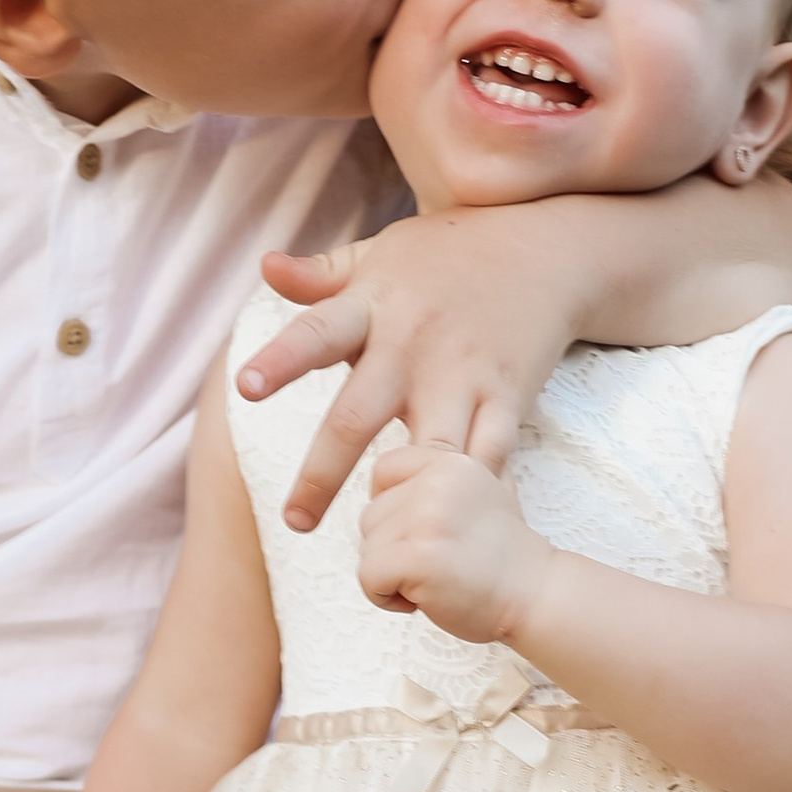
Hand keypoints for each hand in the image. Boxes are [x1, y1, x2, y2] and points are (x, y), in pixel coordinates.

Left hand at [244, 220, 535, 535]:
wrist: (547, 252)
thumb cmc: (447, 257)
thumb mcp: (380, 254)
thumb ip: (320, 274)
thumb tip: (263, 266)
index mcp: (373, 306)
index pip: (316, 333)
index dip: (281, 361)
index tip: (245, 389)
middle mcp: (414, 344)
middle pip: (359, 416)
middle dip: (324, 472)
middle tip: (295, 522)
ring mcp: (464, 374)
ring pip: (428, 450)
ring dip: (404, 496)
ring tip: (381, 539)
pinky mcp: (509, 396)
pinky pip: (489, 455)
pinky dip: (471, 492)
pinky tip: (452, 531)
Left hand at [358, 440, 548, 642]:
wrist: (536, 595)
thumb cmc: (502, 557)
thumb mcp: (480, 493)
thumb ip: (440, 478)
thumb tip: (386, 477)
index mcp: (448, 462)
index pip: (383, 471)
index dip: (392, 511)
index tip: (424, 534)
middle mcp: (436, 482)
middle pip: (370, 516)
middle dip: (392, 550)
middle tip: (438, 564)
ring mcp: (427, 518)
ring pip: (367, 549)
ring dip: (391, 576)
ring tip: (435, 581)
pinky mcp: (417, 557)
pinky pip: (368, 577)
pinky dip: (385, 597)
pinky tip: (424, 599)